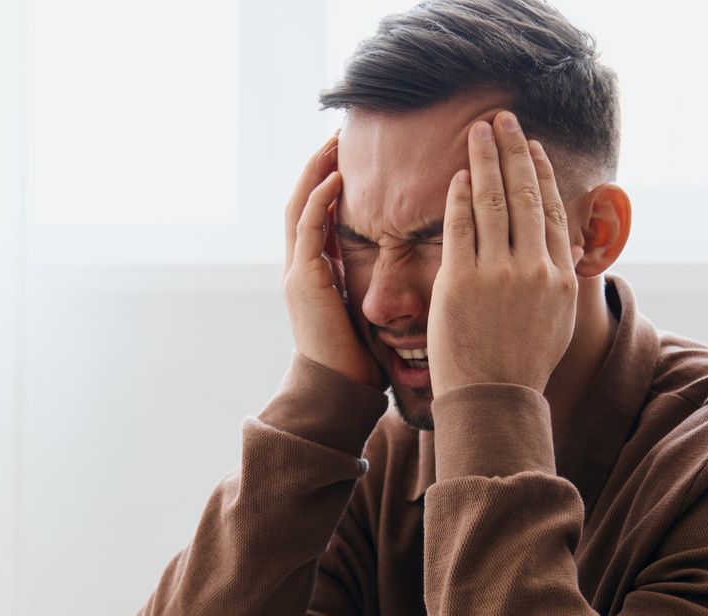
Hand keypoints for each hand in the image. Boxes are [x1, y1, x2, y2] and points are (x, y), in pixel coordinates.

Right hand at [282, 130, 386, 390]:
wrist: (336, 390)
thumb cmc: (359, 360)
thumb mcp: (368, 311)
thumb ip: (376, 285)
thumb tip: (409, 270)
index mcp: (316, 273)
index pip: (319, 215)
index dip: (330, 183)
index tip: (350, 155)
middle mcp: (301, 267)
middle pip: (303, 201)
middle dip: (318, 166)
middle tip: (338, 134)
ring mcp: (297, 271)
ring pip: (299, 206)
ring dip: (316, 171)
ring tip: (333, 141)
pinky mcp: (303, 279)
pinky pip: (308, 227)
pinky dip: (320, 199)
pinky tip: (337, 176)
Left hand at [426, 111, 581, 397]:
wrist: (492, 400)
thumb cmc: (522, 365)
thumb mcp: (558, 322)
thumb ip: (563, 279)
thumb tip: (574, 250)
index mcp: (559, 276)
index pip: (552, 210)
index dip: (541, 173)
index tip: (532, 147)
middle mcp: (534, 268)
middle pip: (525, 194)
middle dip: (513, 150)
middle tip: (503, 118)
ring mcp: (497, 273)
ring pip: (493, 201)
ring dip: (485, 159)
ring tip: (478, 130)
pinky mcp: (461, 281)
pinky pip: (460, 227)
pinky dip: (460, 197)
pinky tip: (458, 175)